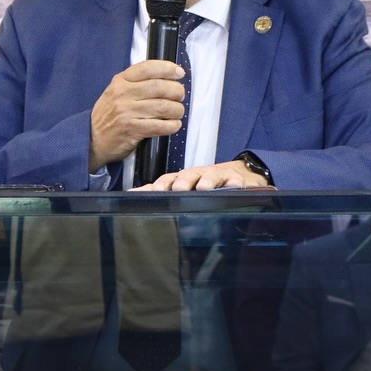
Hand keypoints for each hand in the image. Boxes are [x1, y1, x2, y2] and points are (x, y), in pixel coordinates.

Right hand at [89, 60, 184, 171]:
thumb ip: (136, 82)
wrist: (92, 139)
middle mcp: (123, 94)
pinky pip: (159, 126)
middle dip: (177, 91)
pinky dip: (172, 126)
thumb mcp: (115, 91)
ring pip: (163, 106)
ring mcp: (127, 112)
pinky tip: (174, 125)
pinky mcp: (132, 130)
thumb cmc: (109, 114)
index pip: (147, 68)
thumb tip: (166, 77)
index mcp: (120, 81)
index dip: (167, 68)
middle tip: (180, 96)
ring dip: (177, 110)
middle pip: (159, 87)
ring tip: (178, 112)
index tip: (179, 73)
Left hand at [131, 159, 270, 191]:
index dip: (157, 186)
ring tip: (204, 187)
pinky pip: (234, 181)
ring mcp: (216, 176)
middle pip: (188, 176)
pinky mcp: (234, 179)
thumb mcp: (185, 188)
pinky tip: (234, 186)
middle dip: (182, 182)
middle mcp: (197, 176)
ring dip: (207, 181)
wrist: (237, 173)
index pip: (166, 181)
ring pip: (210, 177)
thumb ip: (162, 193)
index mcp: (182, 179)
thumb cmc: (205, 183)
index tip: (147, 192)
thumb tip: (133, 196)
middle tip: (178, 188)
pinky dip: (234, 183)